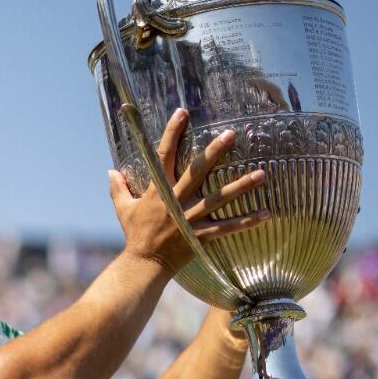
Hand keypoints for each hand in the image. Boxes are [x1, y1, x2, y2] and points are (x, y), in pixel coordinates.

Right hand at [108, 107, 268, 275]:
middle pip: (197, 172)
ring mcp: (190, 219)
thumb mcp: (123, 209)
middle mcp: (175, 202)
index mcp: (157, 192)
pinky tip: (266, 213)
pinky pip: (227, 228)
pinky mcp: (201, 236)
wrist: (144, 265)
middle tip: (232, 134)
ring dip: (241, 187)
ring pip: (219, 199)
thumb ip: (118, 188)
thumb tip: (110, 170)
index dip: (172, 133)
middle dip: (214, 152)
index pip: (163, 156)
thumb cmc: (135, 234)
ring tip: (262, 174)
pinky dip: (247, 221)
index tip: (182, 113)